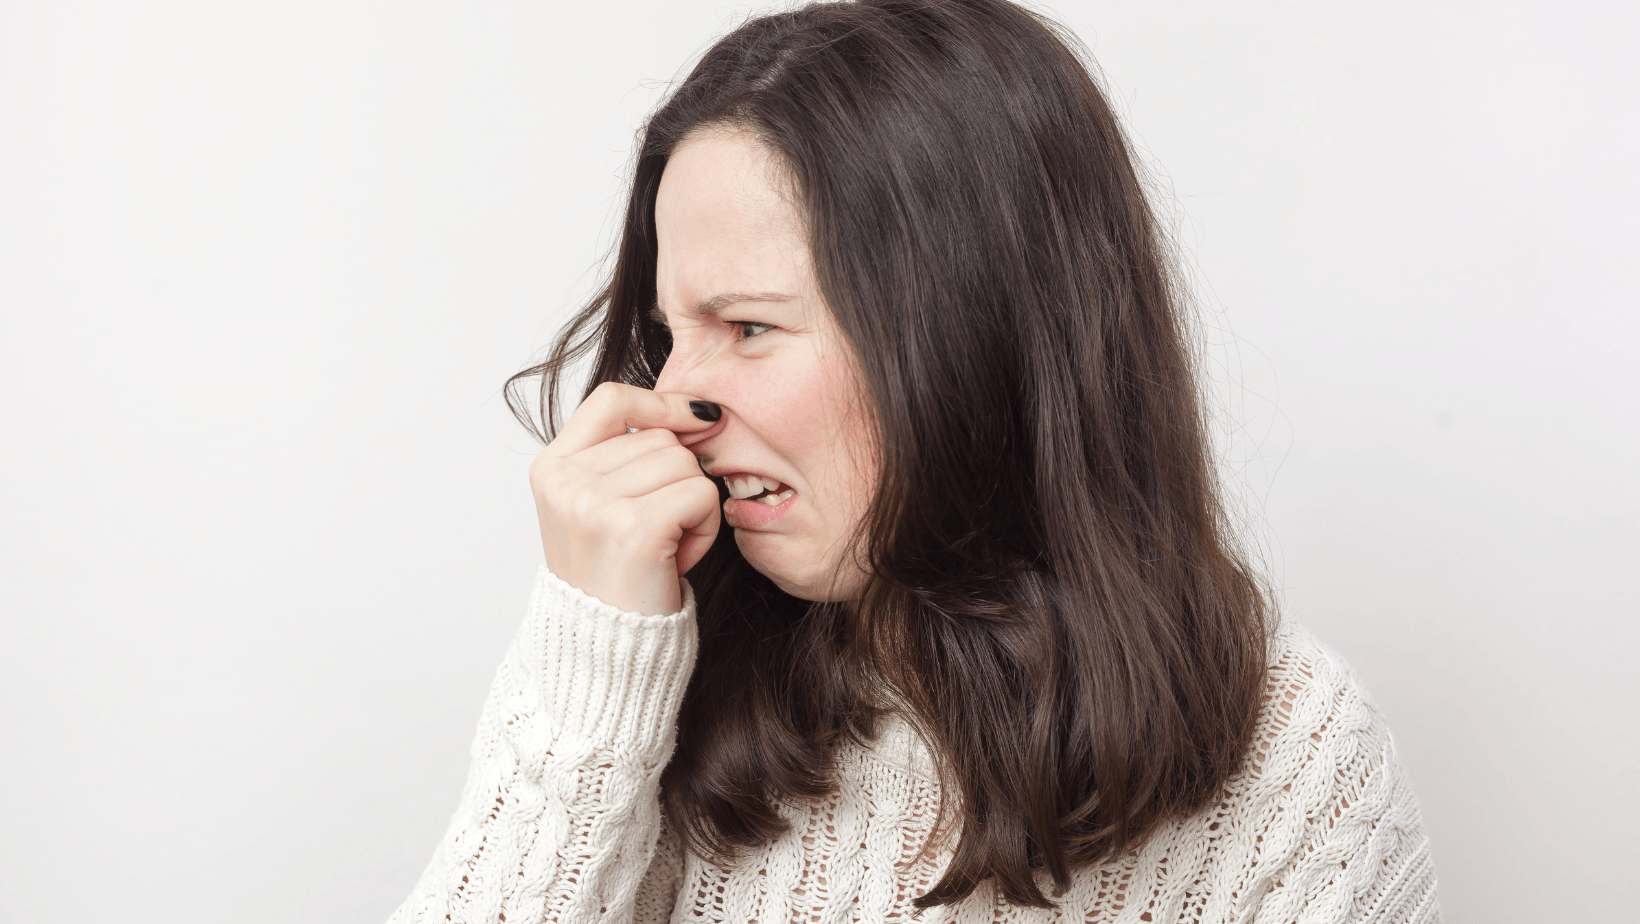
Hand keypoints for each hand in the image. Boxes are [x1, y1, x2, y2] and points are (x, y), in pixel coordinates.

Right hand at [529, 382, 722, 615]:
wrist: (604, 653)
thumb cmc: (614, 580)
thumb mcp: (598, 507)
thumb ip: (626, 456)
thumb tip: (700, 412)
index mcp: (551, 468)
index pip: (612, 399)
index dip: (661, 402)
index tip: (697, 417)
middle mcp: (565, 480)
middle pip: (660, 437)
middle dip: (678, 479)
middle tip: (657, 531)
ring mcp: (593, 502)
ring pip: (685, 463)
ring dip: (694, 506)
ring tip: (664, 546)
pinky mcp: (632, 527)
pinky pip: (701, 493)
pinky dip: (705, 526)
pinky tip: (677, 558)